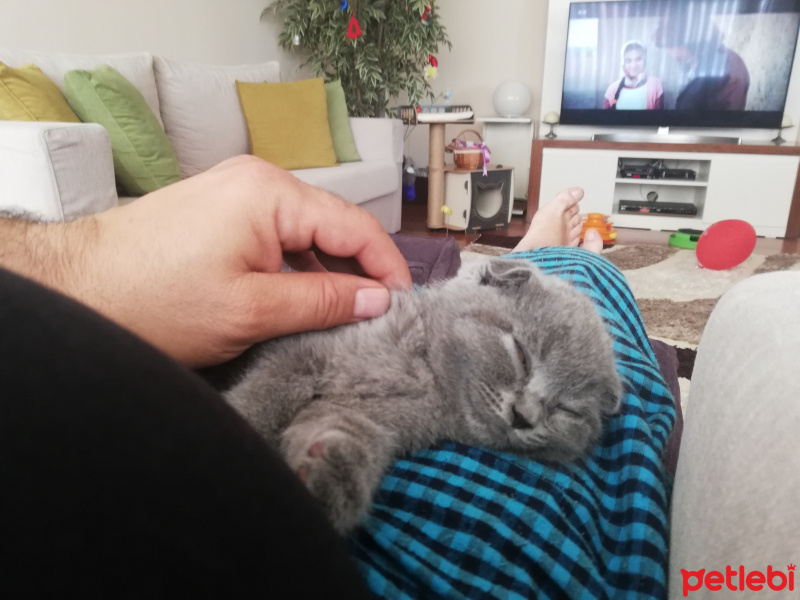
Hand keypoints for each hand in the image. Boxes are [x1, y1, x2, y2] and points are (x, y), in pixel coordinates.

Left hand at [4, 156, 411, 366]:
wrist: (78, 289)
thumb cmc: (156, 300)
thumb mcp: (252, 310)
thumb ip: (324, 302)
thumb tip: (380, 300)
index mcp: (271, 194)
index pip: (354, 226)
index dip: (386, 266)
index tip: (405, 306)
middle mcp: (258, 180)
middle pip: (332, 225)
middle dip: (360, 268)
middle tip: (380, 316)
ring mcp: (237, 192)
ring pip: (306, 232)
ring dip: (328, 270)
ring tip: (347, 314)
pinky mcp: (221, 211)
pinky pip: (278, 235)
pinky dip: (297, 266)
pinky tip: (305, 298)